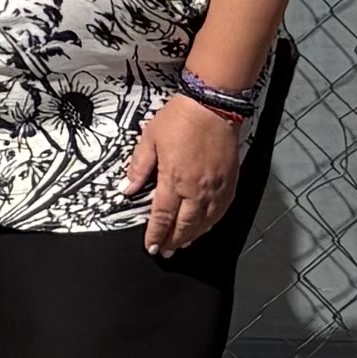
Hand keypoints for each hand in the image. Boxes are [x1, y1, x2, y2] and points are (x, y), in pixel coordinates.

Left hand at [124, 92, 244, 257]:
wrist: (213, 106)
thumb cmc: (180, 119)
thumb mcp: (150, 139)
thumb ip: (139, 167)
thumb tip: (127, 189)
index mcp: (174, 180)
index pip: (162, 217)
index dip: (155, 235)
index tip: (151, 247)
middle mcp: (196, 190)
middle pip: (184, 226)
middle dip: (173, 242)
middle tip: (165, 251)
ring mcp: (215, 188)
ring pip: (204, 223)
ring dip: (192, 237)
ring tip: (182, 244)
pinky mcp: (229, 183)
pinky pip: (221, 212)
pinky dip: (211, 223)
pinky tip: (205, 226)